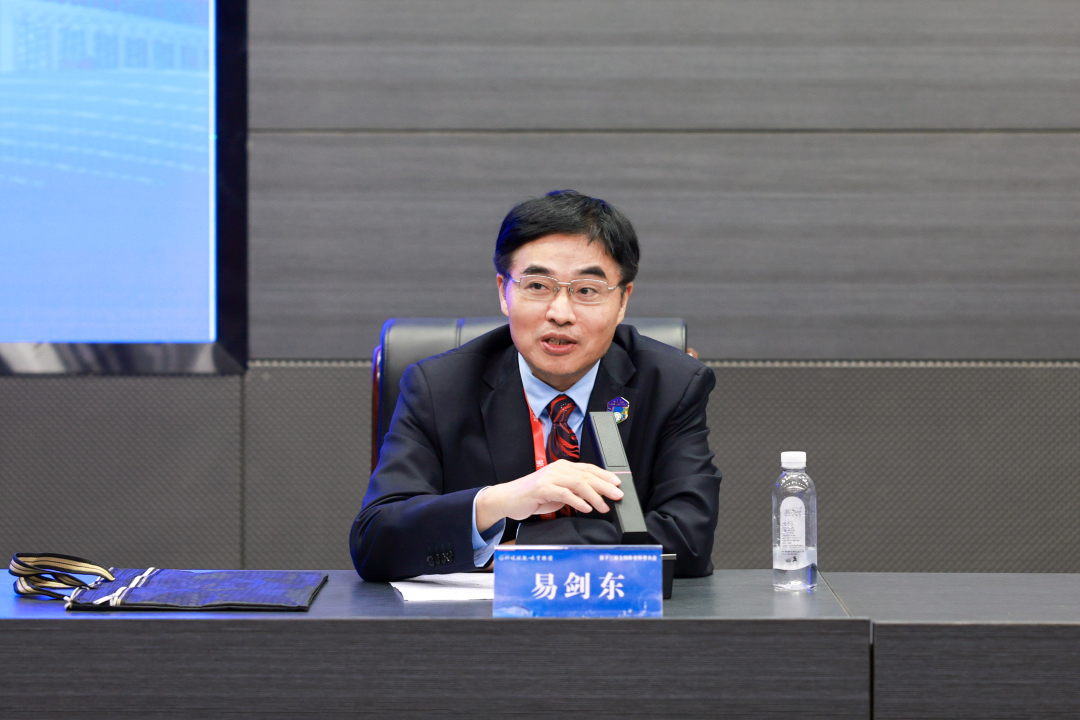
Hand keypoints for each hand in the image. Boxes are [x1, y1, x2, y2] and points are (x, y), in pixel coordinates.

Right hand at [475, 460, 622, 531]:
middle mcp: (558, 469)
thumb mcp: (558, 492)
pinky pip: (565, 494)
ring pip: (579, 483)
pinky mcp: (543, 488)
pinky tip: (587, 508)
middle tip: (618, 495)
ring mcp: (550, 477)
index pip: (589, 469)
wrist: (509, 498)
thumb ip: (574, 491)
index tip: (618, 483)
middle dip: (605, 486)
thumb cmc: (534, 496)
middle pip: (587, 475)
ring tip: (604, 506)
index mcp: (563, 467)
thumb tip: (595, 496)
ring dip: (595, 496)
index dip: (605, 476)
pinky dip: (578, 501)